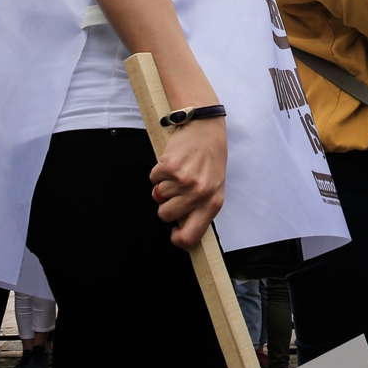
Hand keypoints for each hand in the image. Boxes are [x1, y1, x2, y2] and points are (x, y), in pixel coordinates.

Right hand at [150, 117, 226, 250]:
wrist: (205, 128)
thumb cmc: (211, 159)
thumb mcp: (215, 187)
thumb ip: (202, 208)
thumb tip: (182, 230)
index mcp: (213, 203)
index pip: (191, 236)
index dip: (178, 239)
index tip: (174, 233)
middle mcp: (199, 194)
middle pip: (166, 215)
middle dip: (166, 204)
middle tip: (176, 189)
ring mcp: (183, 181)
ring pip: (158, 196)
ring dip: (163, 185)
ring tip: (178, 171)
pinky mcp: (169, 167)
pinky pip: (153, 179)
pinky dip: (158, 172)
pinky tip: (172, 162)